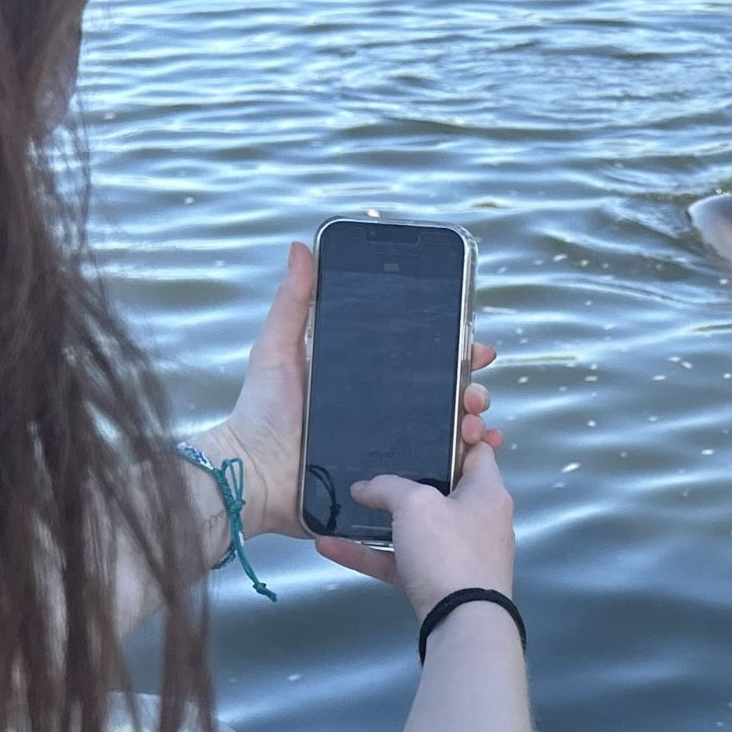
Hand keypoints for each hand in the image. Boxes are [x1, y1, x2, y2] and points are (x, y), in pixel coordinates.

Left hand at [201, 241, 499, 539]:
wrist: (253, 476)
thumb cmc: (260, 413)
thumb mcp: (277, 350)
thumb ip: (293, 303)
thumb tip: (300, 247)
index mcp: (366, 381)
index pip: (421, 362)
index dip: (453, 351)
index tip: (474, 342)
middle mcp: (384, 413)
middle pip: (443, 396)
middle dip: (471, 389)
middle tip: (474, 389)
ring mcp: (390, 449)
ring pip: (448, 433)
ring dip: (473, 423)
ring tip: (474, 421)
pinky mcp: (390, 484)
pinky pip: (435, 474)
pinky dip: (464, 463)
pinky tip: (479, 452)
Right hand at [318, 444, 515, 619]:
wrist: (463, 624)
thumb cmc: (450, 552)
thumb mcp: (416, 504)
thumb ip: (388, 487)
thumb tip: (365, 487)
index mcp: (487, 492)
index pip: (477, 451)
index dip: (456, 433)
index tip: (426, 422)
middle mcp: (479, 521)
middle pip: (443, 489)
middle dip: (409, 477)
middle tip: (377, 460)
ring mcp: (459, 554)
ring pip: (417, 529)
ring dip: (381, 519)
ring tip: (348, 503)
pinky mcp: (439, 584)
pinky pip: (399, 561)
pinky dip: (369, 553)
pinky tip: (331, 546)